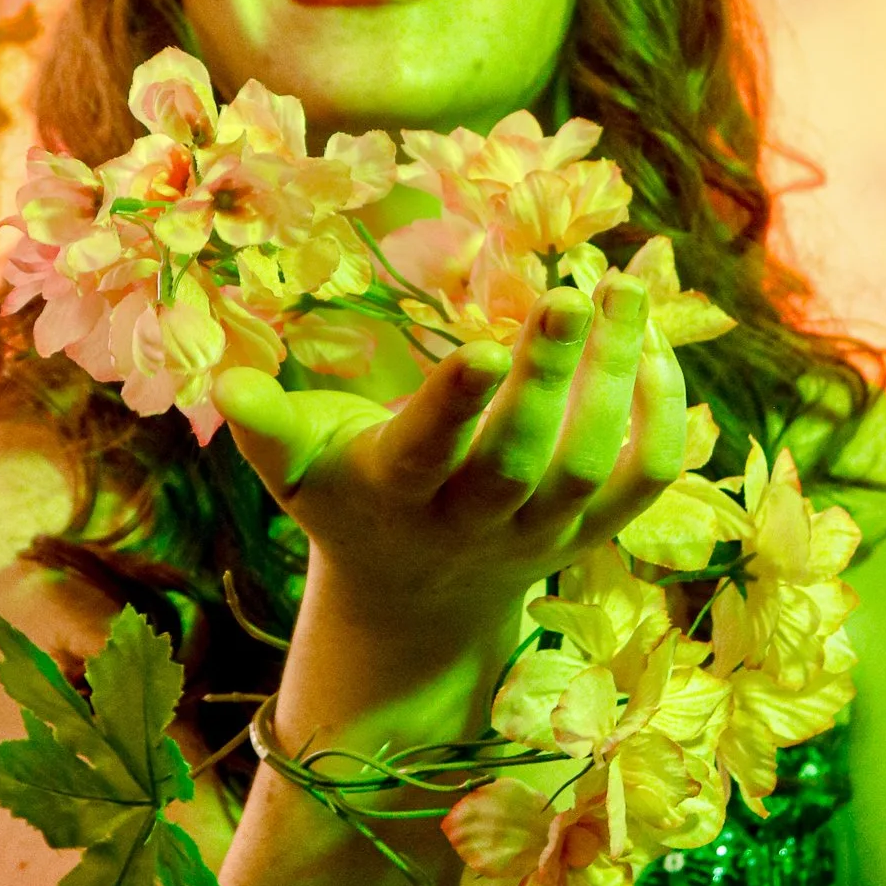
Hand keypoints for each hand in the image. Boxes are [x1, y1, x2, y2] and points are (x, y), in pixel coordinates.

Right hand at [211, 275, 687, 632]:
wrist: (419, 596)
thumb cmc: (351, 500)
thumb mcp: (299, 469)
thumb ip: (266, 427)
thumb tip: (223, 379)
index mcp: (396, 497)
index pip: (427, 454)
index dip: (454, 406)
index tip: (481, 344)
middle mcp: (475, 522)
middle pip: (523, 459)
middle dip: (551, 377)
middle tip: (575, 292)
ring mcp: (544, 531)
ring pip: (594, 465)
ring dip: (618, 378)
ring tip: (623, 288)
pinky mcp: (594, 530)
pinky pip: (645, 480)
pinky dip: (662, 416)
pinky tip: (654, 343)